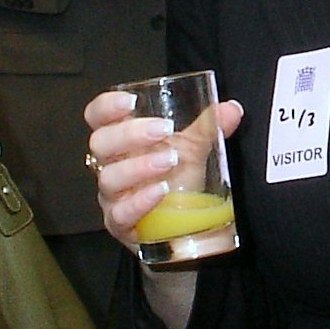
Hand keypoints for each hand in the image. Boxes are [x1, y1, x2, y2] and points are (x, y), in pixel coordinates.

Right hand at [85, 87, 238, 328]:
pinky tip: (160, 192)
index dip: (106, 106)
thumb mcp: (192, 151)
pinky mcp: (120, 225)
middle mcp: (111, 166)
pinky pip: (120, 213)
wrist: (182, 227)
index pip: (97, 117)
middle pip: (101, 143)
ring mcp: (112, 196)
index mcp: (122, 141)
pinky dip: (140, 201)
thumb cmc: (177, 181)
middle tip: (163, 129)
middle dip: (129, 133)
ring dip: (139, 167)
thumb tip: (232, 109)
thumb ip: (209, 127)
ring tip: (170, 161)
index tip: (130, 101)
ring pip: (109, 178)